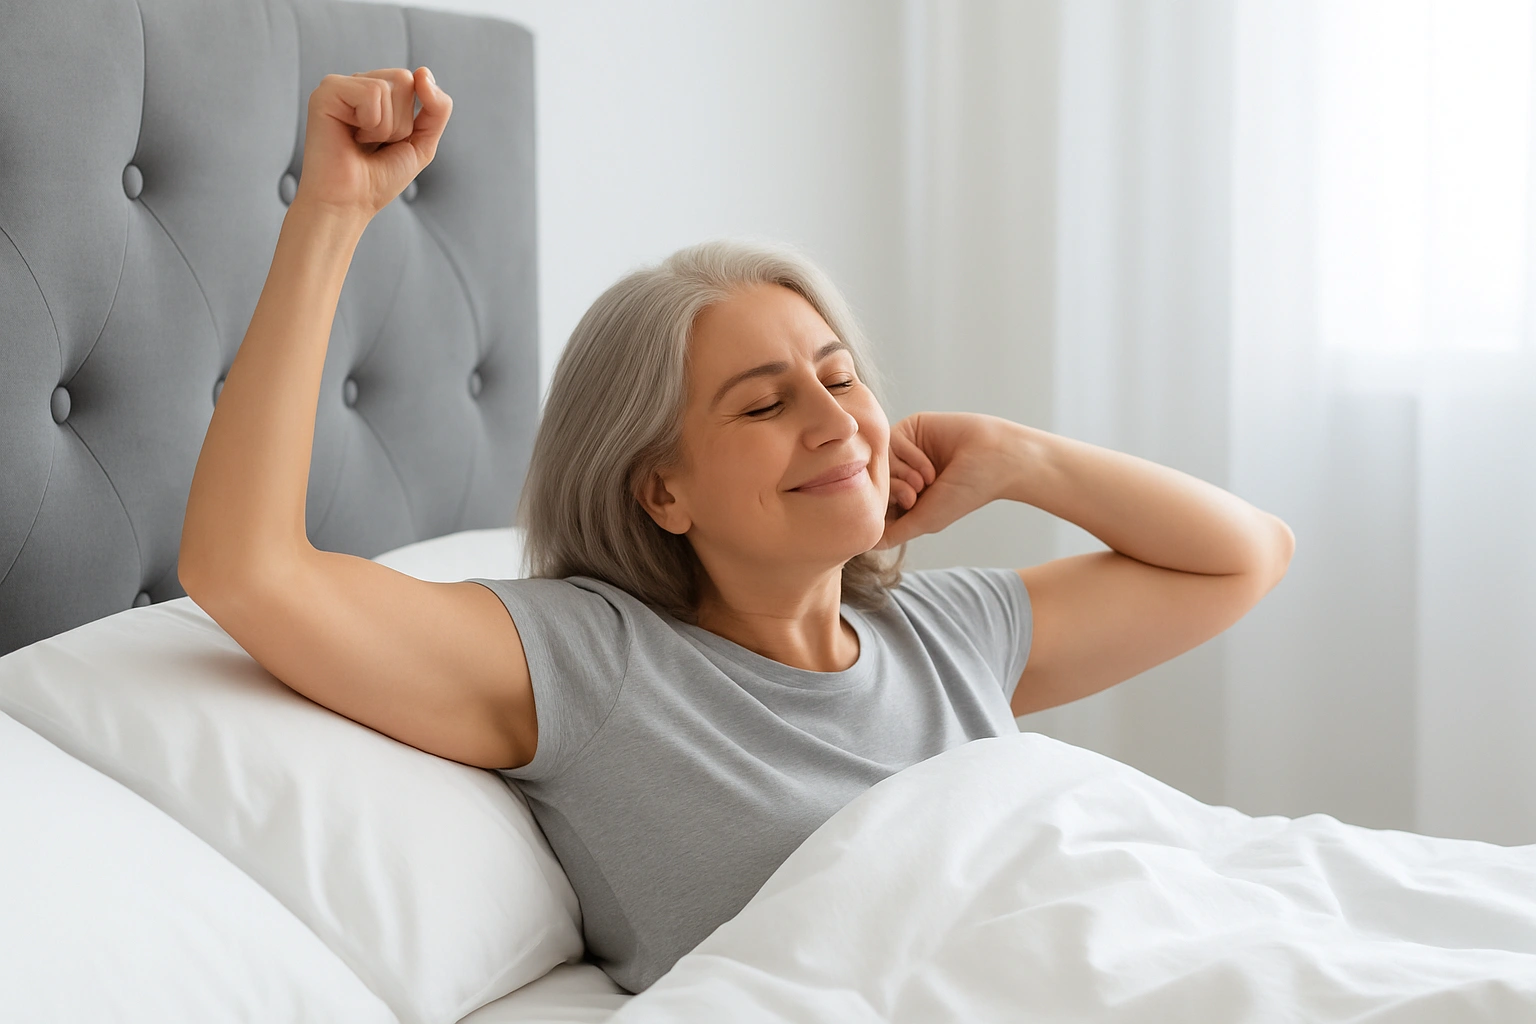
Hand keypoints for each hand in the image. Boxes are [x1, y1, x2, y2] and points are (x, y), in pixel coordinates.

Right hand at [293, 67, 452, 219]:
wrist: (349, 204)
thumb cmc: (379, 178)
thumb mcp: (421, 143)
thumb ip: (437, 109)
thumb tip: (423, 72)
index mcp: (377, 93)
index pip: (414, 81)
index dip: (412, 119)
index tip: (389, 142)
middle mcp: (357, 84)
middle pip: (404, 79)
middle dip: (401, 122)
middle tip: (375, 144)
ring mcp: (340, 86)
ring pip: (389, 87)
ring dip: (386, 127)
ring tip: (362, 142)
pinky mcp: (326, 93)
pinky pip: (371, 92)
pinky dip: (371, 123)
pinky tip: (351, 136)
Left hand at [878, 412, 1016, 549]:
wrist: (993, 458)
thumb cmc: (965, 492)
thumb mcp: (925, 520)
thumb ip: (893, 533)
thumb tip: (866, 544)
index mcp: (907, 494)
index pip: (874, 501)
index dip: (882, 507)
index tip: (910, 508)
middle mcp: (903, 472)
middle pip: (872, 481)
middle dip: (894, 491)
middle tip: (917, 494)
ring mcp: (905, 451)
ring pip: (878, 462)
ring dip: (902, 474)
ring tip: (928, 478)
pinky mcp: (909, 429)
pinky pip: (888, 442)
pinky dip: (909, 457)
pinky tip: (929, 463)